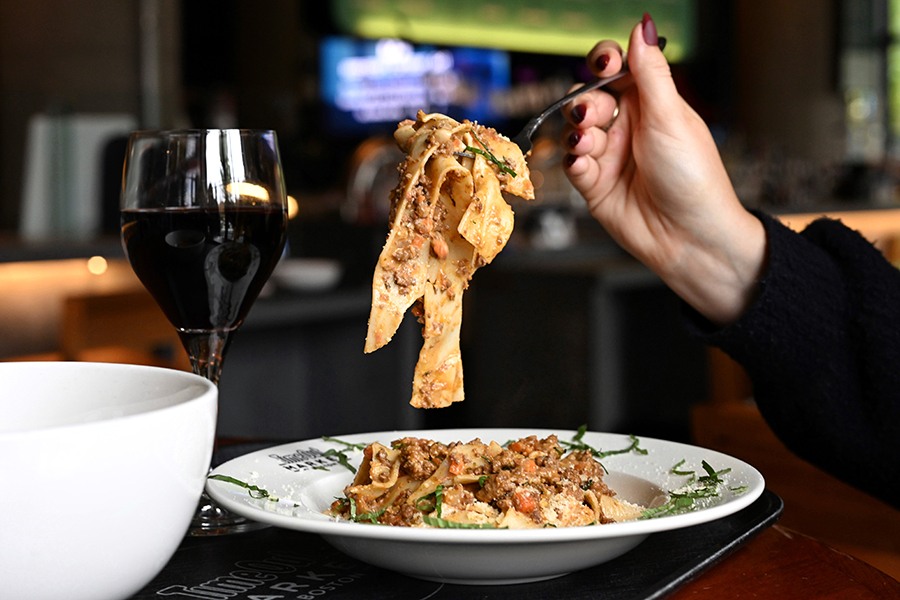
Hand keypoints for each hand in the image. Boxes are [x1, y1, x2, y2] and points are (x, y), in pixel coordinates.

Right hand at [562, 14, 766, 324]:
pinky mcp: (594, 185)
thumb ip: (650, 72)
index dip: (604, 62)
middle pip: (588, 97)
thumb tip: (642, 25)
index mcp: (652, 104)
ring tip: (589, 144)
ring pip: (574, 130)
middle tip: (593, 115)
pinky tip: (587, 166)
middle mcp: (628, 127)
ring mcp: (609, 155)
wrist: (690, 238)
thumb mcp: (671, 117)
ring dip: (577, 133)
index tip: (603, 65)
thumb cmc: (693, 177)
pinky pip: (571, 164)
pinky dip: (575, 161)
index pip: (618, 69)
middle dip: (585, 103)